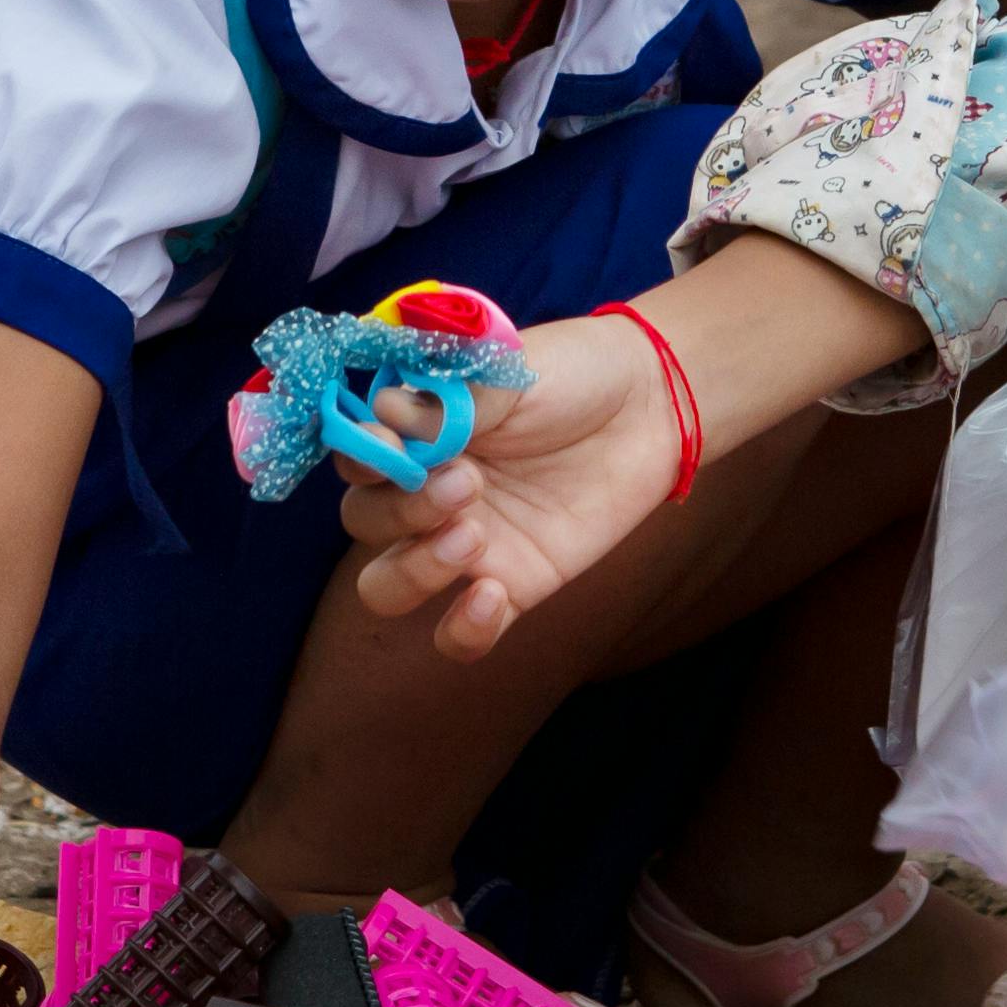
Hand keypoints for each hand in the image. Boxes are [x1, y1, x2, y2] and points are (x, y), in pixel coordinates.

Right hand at [334, 317, 685, 657]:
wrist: (652, 406)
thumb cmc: (574, 373)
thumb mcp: (511, 372)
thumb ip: (449, 399)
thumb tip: (384, 413)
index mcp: (416, 433)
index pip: (355, 459)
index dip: (363, 459)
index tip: (394, 446)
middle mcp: (426, 491)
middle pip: (364, 524)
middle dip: (401, 511)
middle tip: (466, 484)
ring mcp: (464, 543)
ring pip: (389, 586)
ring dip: (415, 570)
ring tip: (473, 536)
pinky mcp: (511, 585)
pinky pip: (459, 634)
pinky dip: (462, 628)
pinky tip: (491, 596)